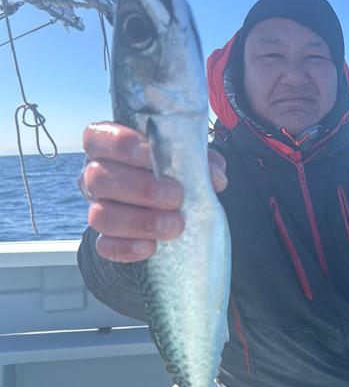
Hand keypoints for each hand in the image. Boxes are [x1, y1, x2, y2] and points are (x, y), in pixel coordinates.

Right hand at [78, 122, 227, 262]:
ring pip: (100, 215)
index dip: (119, 143)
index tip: (151, 155)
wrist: (173, 202)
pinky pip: (105, 247)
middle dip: (141, 188)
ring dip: (140, 221)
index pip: (97, 137)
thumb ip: (203, 161)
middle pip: (98, 178)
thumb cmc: (176, 170)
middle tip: (176, 196)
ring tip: (176, 225)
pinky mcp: (105, 238)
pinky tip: (151, 247)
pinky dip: (127, 248)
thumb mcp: (191, 157)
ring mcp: (98, 207)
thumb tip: (215, 178)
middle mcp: (95, 175)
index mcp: (110, 146)